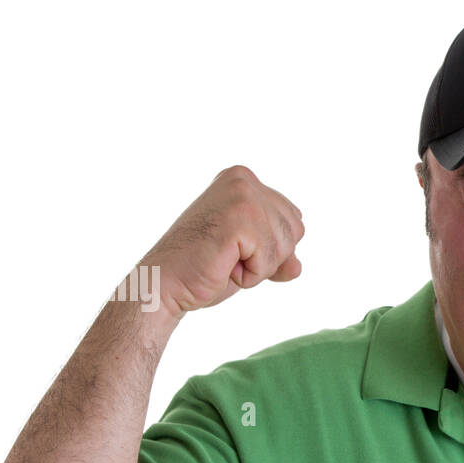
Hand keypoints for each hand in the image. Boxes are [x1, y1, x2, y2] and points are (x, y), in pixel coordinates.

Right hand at [138, 165, 305, 317]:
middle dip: (268, 257)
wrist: (166, 283)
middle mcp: (243, 179)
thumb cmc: (204, 269)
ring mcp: (242, 195)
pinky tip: (223, 266)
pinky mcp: (240, 218)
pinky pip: (271, 260)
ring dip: (258, 268)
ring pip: (286, 247)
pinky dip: (250, 275)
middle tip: (228, 257)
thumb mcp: (251, 258)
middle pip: (295, 231)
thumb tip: (297, 267)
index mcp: (244, 179)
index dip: (270, 248)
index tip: (234, 248)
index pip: (294, 220)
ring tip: (224, 260)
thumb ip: (279, 255)